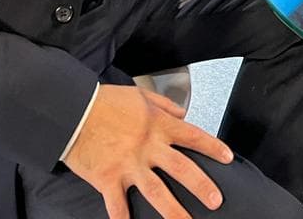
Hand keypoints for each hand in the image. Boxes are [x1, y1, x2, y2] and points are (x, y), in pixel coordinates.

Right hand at [65, 84, 232, 218]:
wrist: (74, 109)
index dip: (212, 147)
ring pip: (157, 193)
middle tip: (216, 200)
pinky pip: (118, 206)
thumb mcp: (140, 95)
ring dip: (173, 211)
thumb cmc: (106, 101)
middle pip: (181, 169)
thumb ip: (164, 105)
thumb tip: (183, 113)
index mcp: (157, 124)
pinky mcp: (108, 179)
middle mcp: (148, 146)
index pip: (193, 136)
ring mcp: (129, 165)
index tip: (228, 158)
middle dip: (201, 186)